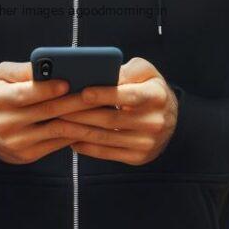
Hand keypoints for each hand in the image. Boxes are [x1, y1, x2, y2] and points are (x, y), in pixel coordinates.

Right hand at [0, 60, 99, 163]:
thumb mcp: (1, 78)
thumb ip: (23, 70)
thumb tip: (49, 64)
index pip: (24, 93)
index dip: (47, 88)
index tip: (67, 82)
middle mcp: (4, 123)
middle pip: (46, 111)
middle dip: (74, 101)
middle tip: (97, 93)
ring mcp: (16, 142)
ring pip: (56, 129)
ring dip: (81, 119)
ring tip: (100, 108)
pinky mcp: (27, 155)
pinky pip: (57, 143)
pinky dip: (76, 132)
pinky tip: (91, 123)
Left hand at [57, 57, 178, 165]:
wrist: (170, 119)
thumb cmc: (150, 89)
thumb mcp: (146, 72)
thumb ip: (126, 71)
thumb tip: (101, 74)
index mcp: (157, 96)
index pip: (129, 96)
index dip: (105, 95)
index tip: (83, 93)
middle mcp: (154, 122)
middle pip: (111, 119)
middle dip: (80, 114)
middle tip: (57, 108)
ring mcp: (147, 143)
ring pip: (105, 137)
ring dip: (78, 131)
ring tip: (57, 123)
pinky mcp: (139, 157)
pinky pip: (107, 153)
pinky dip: (87, 147)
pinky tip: (71, 139)